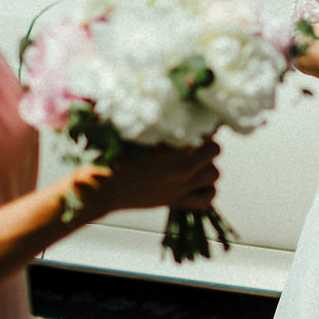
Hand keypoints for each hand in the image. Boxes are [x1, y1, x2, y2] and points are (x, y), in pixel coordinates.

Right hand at [71, 139, 221, 220]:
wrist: (103, 187)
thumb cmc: (117, 156)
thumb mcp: (142, 136)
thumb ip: (164, 128)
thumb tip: (179, 116)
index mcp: (176, 148)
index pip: (206, 132)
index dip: (202, 127)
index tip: (195, 126)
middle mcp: (184, 167)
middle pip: (215, 150)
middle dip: (207, 145)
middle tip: (194, 145)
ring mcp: (182, 186)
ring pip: (214, 174)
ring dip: (207, 167)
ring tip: (194, 163)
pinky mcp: (177, 202)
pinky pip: (207, 199)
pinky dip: (206, 191)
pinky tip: (197, 184)